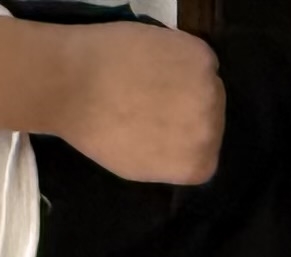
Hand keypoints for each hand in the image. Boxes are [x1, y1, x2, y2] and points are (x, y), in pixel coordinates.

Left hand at [46, 18, 225, 184]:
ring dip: (188, 82)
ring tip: (154, 81)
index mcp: (196, 165)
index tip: (161, 131)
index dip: (183, 138)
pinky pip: (201, 57)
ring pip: (208, 84)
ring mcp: (210, 89)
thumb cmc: (97, 134)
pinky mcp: (202, 55)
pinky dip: (182, 57)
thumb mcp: (136, 167)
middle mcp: (211, 129)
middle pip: (212, 117)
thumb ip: (169, 159)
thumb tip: (182, 142)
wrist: (78, 85)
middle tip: (156, 102)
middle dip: (189, 110)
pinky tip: (155, 61)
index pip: (205, 153)